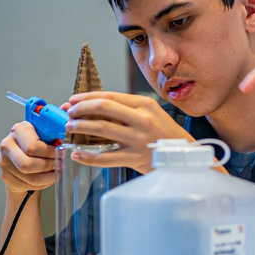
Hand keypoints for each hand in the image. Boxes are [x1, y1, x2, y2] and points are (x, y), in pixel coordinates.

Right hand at [0, 111, 67, 193]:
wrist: (24, 157)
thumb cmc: (38, 142)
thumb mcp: (47, 130)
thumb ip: (57, 121)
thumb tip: (67, 107)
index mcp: (19, 130)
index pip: (32, 146)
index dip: (49, 152)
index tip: (60, 152)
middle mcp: (7, 144)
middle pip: (27, 164)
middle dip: (48, 166)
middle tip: (60, 164)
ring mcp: (4, 161)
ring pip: (28, 177)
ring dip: (47, 176)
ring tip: (57, 171)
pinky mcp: (5, 175)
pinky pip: (26, 184)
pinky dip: (41, 183)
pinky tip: (48, 177)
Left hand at [64, 92, 193, 173]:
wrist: (184, 156)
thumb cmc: (164, 133)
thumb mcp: (151, 114)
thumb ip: (127, 110)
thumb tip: (95, 107)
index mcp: (144, 104)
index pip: (109, 96)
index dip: (86, 97)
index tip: (73, 100)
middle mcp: (141, 119)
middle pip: (102, 108)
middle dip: (80, 109)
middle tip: (69, 113)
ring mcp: (137, 139)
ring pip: (100, 129)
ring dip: (80, 127)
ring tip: (70, 128)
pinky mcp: (134, 158)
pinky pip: (105, 158)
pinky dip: (87, 157)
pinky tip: (76, 154)